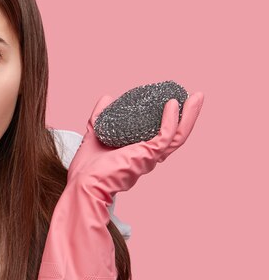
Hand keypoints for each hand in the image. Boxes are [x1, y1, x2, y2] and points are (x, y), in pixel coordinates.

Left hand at [68, 91, 203, 200]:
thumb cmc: (87, 168)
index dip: (170, 119)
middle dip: (188, 116)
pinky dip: (170, 121)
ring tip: (196, 97)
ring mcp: (148, 158)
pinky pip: (165, 137)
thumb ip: (101, 116)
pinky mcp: (146, 157)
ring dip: (189, 116)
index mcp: (138, 153)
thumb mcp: (95, 134)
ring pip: (177, 136)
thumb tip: (108, 97)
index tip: (174, 100)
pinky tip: (172, 105)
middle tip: (195, 96)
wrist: (81, 183)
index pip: (161, 136)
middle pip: (176, 135)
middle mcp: (147, 157)